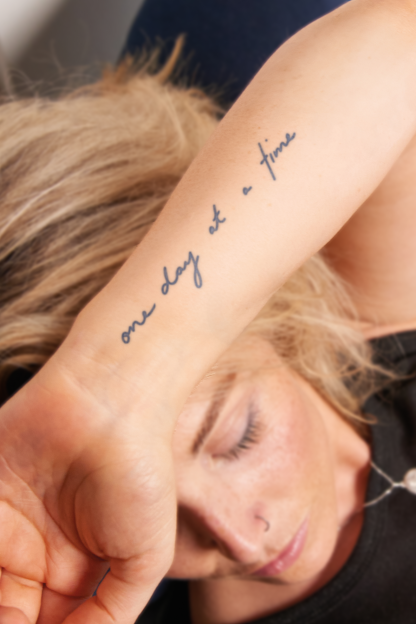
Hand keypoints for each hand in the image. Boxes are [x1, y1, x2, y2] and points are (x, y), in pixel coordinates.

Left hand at [0, 355, 176, 623]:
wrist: (113, 405)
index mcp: (77, 570)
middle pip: (14, 612)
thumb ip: (111, 614)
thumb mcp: (145, 559)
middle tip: (17, 618)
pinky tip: (2, 583)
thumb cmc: (140, 473)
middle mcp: (39, 554)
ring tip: (9, 600)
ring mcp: (7, 528)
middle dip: (12, 623)